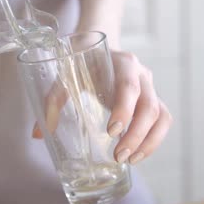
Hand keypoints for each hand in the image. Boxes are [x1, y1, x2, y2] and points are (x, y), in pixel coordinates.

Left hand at [31, 49, 171, 164]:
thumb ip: (53, 99)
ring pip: (161, 116)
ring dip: (148, 141)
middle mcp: (142, 74)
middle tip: (119, 155)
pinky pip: (163, 122)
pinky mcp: (154, 100)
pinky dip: (154, 141)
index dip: (124, 109)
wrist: (97, 43)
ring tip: (130, 160)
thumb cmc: (81, 60)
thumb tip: (39, 134)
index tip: (112, 130)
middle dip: (136, 134)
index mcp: (122, 62)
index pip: (129, 86)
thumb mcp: (66, 72)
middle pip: (149, 106)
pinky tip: (138, 156)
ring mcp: (151, 87)